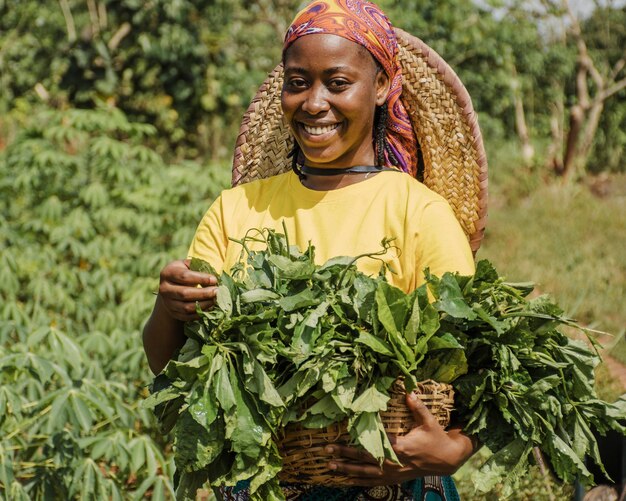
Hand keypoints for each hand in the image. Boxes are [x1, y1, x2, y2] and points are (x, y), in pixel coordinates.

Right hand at [158, 259, 217, 321]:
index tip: (214, 280)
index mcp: (168, 273)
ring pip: (186, 307)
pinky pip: (187, 316)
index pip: (185, 276)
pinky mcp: (173, 313)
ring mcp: (167, 303)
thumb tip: (213, 276)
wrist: (172, 286)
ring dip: (204, 304)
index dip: (201, 278)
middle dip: (204, 293)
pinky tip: (210, 307)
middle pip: (185, 294)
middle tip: (217, 291)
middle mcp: (164, 289)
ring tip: (215, 300)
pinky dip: (200, 313)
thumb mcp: (188, 265)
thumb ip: (198, 267)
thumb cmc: (184, 272)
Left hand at [326, 392, 474, 485]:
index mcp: (401, 447)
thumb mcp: (429, 422)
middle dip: (344, 455)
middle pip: (365, 460)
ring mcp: (393, 473)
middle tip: (327, 451)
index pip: (375, 445)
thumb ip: (417, 408)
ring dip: (347, 470)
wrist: (447, 460)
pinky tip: (345, 479)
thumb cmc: (436, 438)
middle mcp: (394, 462)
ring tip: (330, 466)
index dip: (357, 442)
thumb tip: (409, 391)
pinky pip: (373, 482)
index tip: (342, 437)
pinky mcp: (394, 479)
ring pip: (365, 474)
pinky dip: (358, 481)